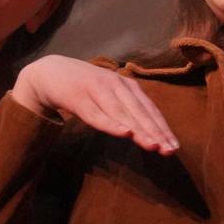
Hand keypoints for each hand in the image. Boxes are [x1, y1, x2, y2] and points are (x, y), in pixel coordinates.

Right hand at [12, 55, 178, 154]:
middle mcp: (116, 84)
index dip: (162, 127)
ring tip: (153, 145)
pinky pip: (97, 114)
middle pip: (139, 112)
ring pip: (122, 113)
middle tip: (170, 150)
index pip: (149, 108)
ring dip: (139, 130)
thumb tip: (151, 130)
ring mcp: (97, 89)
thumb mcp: (110, 95)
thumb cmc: (84, 87)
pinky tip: (124, 133)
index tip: (175, 146)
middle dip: (156, 131)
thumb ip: (126, 108)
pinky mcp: (78, 97)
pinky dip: (111, 124)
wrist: (49, 72)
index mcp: (126, 85)